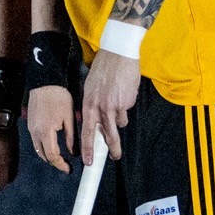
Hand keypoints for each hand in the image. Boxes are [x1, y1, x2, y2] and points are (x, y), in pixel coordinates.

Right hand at [26, 85, 74, 173]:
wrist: (44, 82)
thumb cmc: (57, 96)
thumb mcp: (69, 118)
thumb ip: (71, 138)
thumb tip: (74, 152)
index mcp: (46, 132)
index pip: (52, 156)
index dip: (61, 165)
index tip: (68, 168)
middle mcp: (35, 132)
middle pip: (44, 156)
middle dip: (55, 162)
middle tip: (66, 164)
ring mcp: (31, 128)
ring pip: (39, 150)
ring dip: (49, 156)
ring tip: (61, 156)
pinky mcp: (30, 124)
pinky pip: (36, 141)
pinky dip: (44, 147)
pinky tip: (53, 144)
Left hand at [78, 49, 139, 164]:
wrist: (118, 53)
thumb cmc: (104, 68)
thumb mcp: (90, 86)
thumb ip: (92, 104)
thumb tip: (96, 119)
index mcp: (88, 103)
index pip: (87, 131)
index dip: (88, 148)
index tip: (89, 161)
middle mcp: (100, 106)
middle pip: (107, 134)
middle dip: (112, 148)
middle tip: (114, 157)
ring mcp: (115, 105)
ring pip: (120, 123)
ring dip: (120, 118)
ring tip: (120, 101)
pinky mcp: (127, 101)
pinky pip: (127, 110)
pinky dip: (127, 104)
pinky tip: (125, 91)